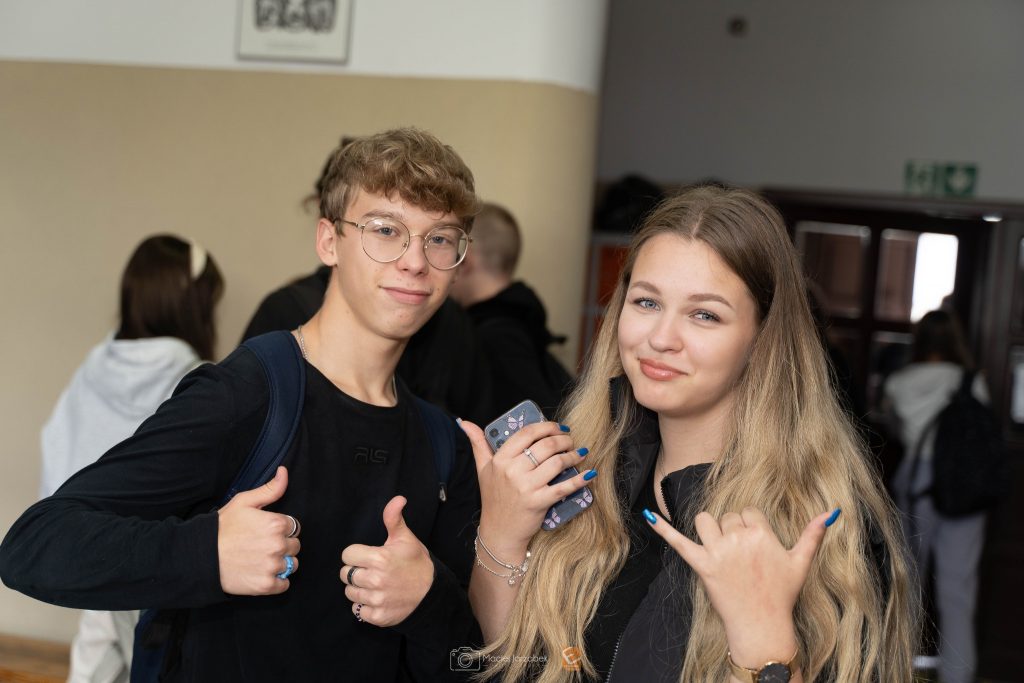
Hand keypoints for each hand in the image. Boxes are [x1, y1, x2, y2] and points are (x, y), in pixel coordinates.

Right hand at [217, 466, 300, 594]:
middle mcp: (278, 545)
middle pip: (294, 546)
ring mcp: (272, 566)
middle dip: (282, 545)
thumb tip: (284, 472)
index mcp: (276, 523)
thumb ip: (270, 489)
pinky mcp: (266, 585)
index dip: (280, 529)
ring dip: (281, 563)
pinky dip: (276, 581)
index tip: (265, 532)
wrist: (201, 556)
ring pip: (291, 565)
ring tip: (261, 560)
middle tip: (261, 546)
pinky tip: (262, 573)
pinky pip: (284, 584)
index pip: (293, 527)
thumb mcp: (244, 502)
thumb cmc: (222, 527)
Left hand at [339, 496, 434, 626]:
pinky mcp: (378, 616)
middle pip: (345, 574)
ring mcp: (376, 600)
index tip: (368, 556)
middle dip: (356, 571)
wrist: (432, 593)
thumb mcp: (406, 538)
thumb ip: (394, 518)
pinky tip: (378, 598)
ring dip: (359, 588)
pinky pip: (357, 610)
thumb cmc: (416, 563)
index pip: (347, 555)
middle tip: (371, 570)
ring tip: (375, 584)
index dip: (357, 554)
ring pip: (349, 592)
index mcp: (379, 558)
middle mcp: (375, 580)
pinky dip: (365, 606)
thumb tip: (398, 498)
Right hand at [458, 419, 588, 555]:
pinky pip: (564, 487)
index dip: (546, 426)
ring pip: (557, 462)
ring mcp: (526, 487)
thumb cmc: (493, 498)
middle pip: (545, 445)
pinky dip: (580, 480)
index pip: (527, 433)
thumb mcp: (482, 469)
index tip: (558, 427)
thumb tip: (464, 422)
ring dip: (573, 455)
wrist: (499, 532)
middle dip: (563, 439)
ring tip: (580, 453)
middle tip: (571, 440)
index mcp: (500, 460)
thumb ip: (477, 444)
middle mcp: (512, 471)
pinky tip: (589, 473)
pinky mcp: (539, 502)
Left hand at [645, 506, 834, 659]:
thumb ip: (813, 535)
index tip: (754, 546)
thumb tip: (830, 512)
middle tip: (741, 558)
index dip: (750, 527)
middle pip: (727, 517)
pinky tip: (649, 514)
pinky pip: (678, 542)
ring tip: (719, 548)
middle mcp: (739, 540)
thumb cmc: (781, 594)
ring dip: (709, 529)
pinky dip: (663, 528)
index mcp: (762, 535)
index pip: (748, 512)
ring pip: (705, 520)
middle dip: (732, 532)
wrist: (762, 625)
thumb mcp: (801, 563)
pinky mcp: (701, 565)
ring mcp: (719, 552)